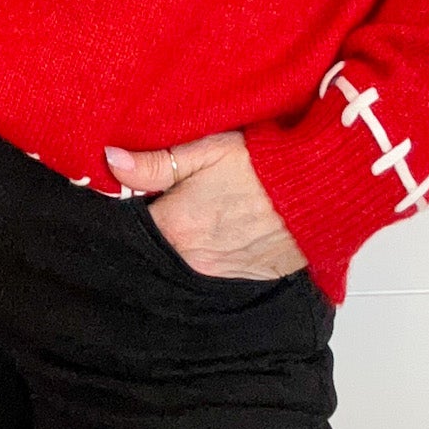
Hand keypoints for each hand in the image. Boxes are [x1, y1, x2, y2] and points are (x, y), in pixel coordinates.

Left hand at [105, 131, 308, 279]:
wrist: (317, 192)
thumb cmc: (260, 165)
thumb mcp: (204, 151)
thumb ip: (153, 164)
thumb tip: (110, 162)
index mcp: (175, 227)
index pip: (136, 222)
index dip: (140, 201)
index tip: (149, 187)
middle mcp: (192, 259)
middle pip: (162, 242)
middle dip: (166, 220)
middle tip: (182, 193)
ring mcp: (220, 272)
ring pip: (189, 255)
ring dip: (192, 236)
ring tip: (209, 206)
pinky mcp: (246, 276)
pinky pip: (218, 264)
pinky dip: (218, 248)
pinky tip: (230, 224)